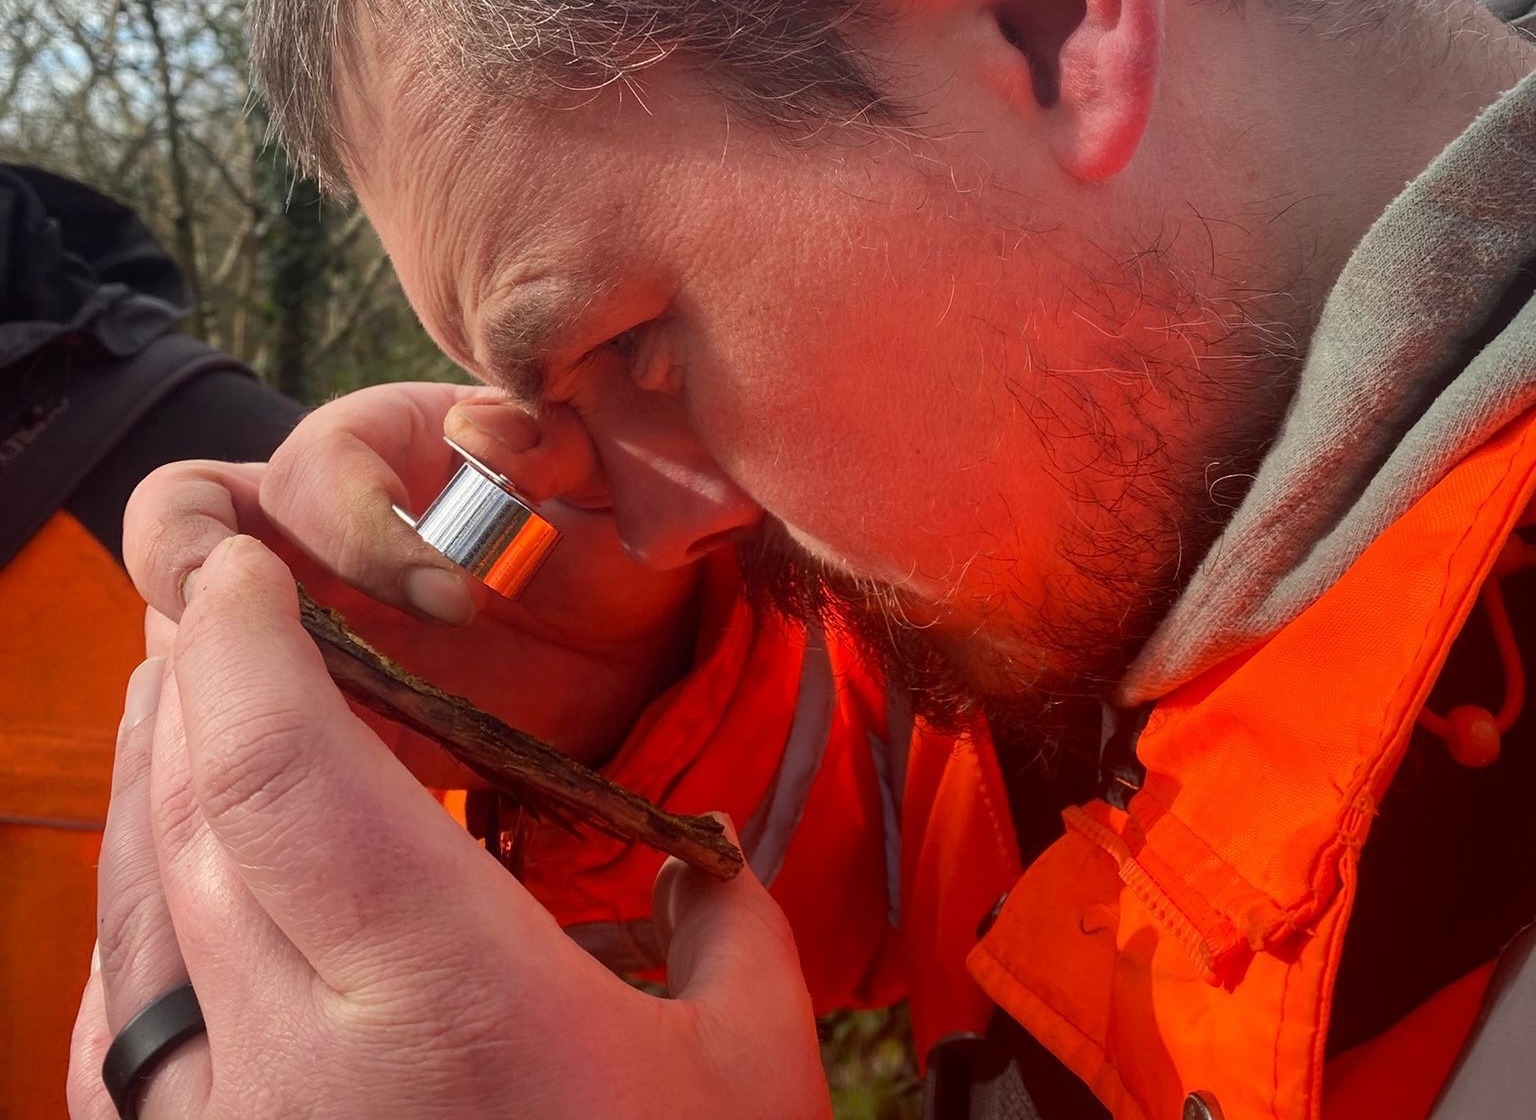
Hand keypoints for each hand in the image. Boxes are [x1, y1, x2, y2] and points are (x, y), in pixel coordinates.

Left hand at [68, 536, 829, 1119]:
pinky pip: (119, 1019)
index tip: (244, 570)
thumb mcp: (745, 1074)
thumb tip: (694, 857)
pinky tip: (170, 875)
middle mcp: (291, 1064)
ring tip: (186, 699)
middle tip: (220, 609)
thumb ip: (724, 927)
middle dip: (187, 684)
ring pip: (129, 909)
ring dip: (150, 779)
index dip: (240, 645)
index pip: (281, 772)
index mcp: (438, 1005)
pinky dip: (134, 909)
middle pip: (185, 816)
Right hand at [123, 382, 701, 772]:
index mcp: (382, 449)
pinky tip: (315, 791)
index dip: (362, 528)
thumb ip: (557, 446)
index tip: (457, 599)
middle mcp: (309, 525)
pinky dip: (250, 752)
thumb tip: (477, 436)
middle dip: (191, 570)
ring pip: (185, 626)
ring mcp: (293, 617)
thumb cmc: (607, 544)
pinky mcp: (310, 709)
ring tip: (305, 721)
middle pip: (184, 521)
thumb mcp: (608, 485)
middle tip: (261, 643)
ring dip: (214, 671)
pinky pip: (238, 726)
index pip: (312, 467)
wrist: (626, 653)